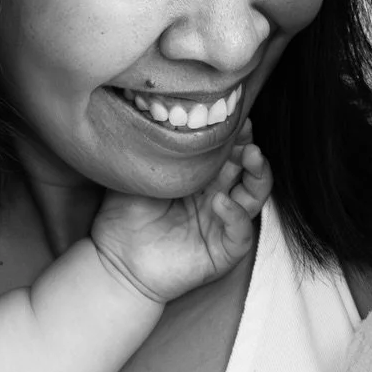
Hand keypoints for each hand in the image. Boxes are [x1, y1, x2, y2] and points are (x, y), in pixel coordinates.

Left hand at [91, 125, 271, 303]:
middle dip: (250, 148)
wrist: (114, 261)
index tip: (233, 116)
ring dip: (257, 175)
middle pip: (247, 169)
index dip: (235, 135)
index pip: (228, 153)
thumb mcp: (138, 174)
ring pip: (254, 197)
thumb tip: (159, 111)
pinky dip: (235, 216)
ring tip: (249, 156)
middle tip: (245, 132)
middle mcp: (216, 198)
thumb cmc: (123, 217)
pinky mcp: (221, 252)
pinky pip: (240, 233)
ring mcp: (221, 224)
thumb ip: (153, 148)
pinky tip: (220, 202)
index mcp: (201, 179)